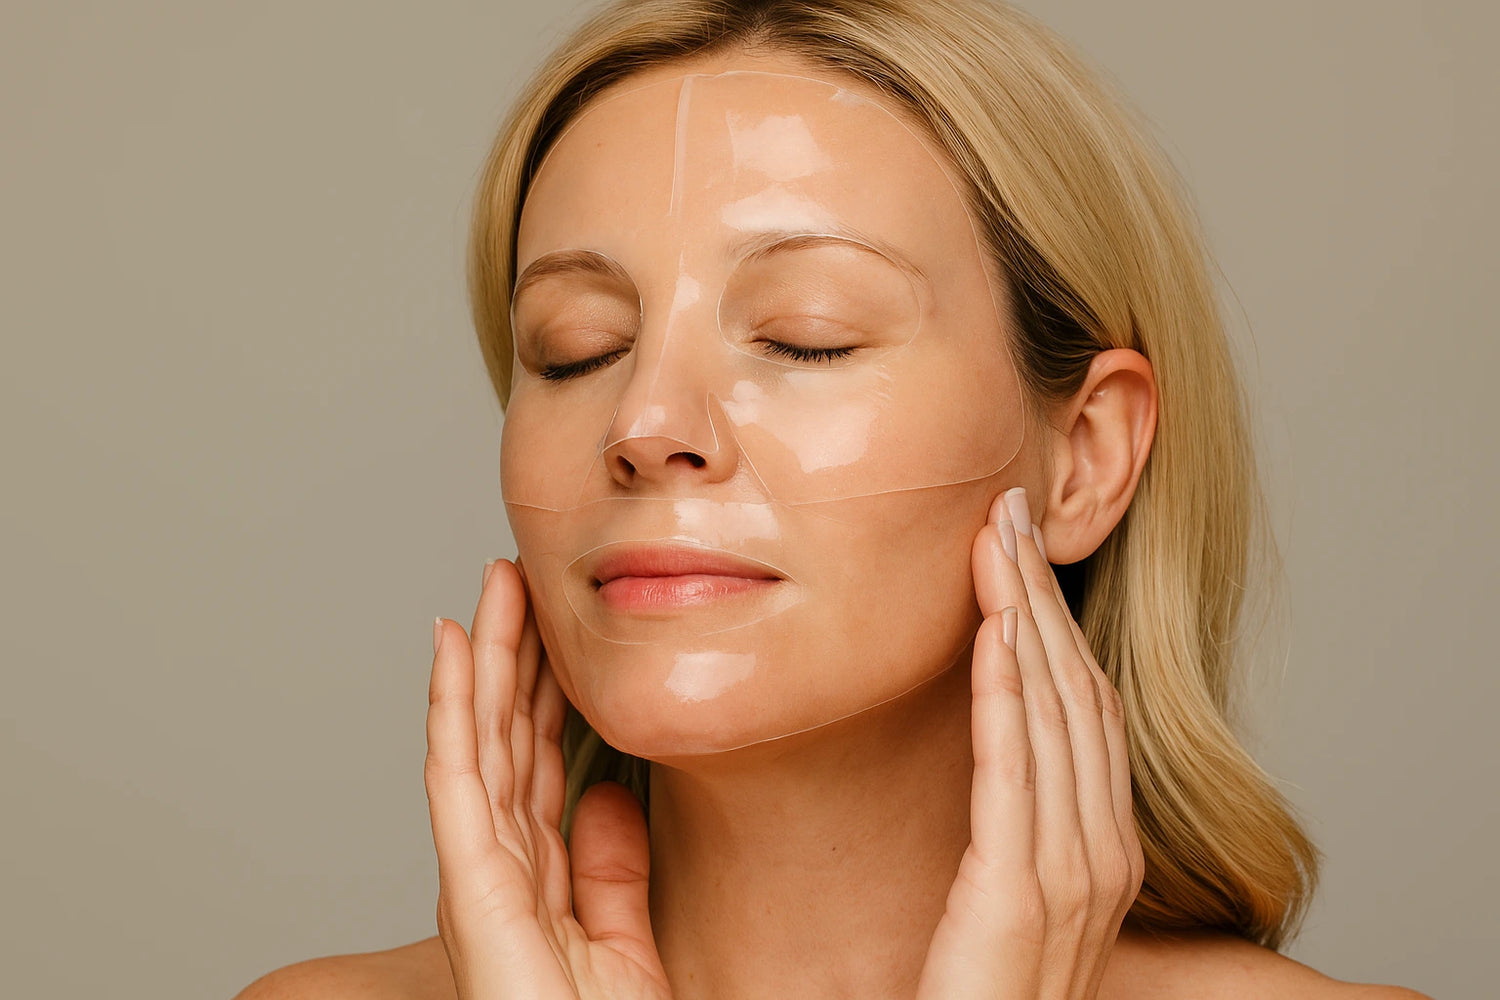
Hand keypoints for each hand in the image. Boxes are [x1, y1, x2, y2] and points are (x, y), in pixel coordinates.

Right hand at [425, 559, 672, 999]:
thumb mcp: (621, 942)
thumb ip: (610, 869)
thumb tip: (609, 793)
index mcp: (537, 875)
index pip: (536, 762)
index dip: (542, 692)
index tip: (554, 628)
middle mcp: (498, 865)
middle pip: (502, 738)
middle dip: (509, 657)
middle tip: (517, 579)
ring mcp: (478, 872)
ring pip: (477, 739)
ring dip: (482, 659)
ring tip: (489, 586)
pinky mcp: (472, 886)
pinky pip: (458, 777)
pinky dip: (453, 707)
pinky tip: (456, 646)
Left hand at [916, 488, 1144, 998]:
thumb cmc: (981, 989)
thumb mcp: (1012, 891)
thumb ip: (1018, 822)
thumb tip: (1000, 748)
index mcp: (1101, 847)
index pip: (1087, 707)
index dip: (1059, 619)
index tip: (1020, 545)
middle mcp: (1101, 853)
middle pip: (1079, 693)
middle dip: (1045, 595)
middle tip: (1009, 508)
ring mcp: (1070, 876)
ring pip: (1057, 716)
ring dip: (1027, 618)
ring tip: (998, 538)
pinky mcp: (1017, 898)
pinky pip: (1015, 774)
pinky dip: (1010, 695)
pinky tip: (997, 631)